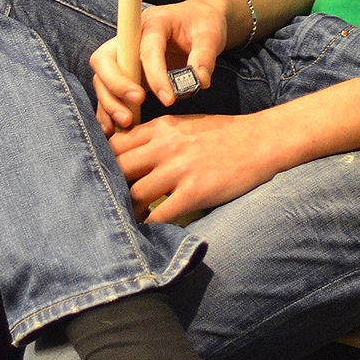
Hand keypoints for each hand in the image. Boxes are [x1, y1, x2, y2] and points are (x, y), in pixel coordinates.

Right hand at [89, 0, 233, 133]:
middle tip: (134, 109)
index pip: (146, 49)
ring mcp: (125, 56)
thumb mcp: (210, 35)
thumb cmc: (203, 24)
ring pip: (102, 78)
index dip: (155, 75)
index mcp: (153, 23)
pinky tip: (112, 128)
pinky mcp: (127, 73)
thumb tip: (200, 82)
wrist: (199, 18)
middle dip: (116, 87)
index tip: (169, 100)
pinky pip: (108, 90)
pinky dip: (107, 109)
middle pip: (106, 60)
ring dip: (109, 102)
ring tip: (126, 123)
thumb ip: (205, 57)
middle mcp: (131, 38)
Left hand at [109, 111, 289, 223]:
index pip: (115, 144)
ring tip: (125, 221)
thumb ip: (156, 137)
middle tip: (104, 205)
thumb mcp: (184, 125)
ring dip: (127, 211)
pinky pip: (160, 215)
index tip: (98, 178)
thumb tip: (129, 156)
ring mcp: (179, 169)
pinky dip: (149, 227)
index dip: (103, 163)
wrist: (261, 141)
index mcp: (160, 127)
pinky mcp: (194, 192)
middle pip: (118, 168)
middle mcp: (164, 146)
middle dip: (108, 188)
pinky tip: (146, 233)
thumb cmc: (223, 134)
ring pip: (134, 194)